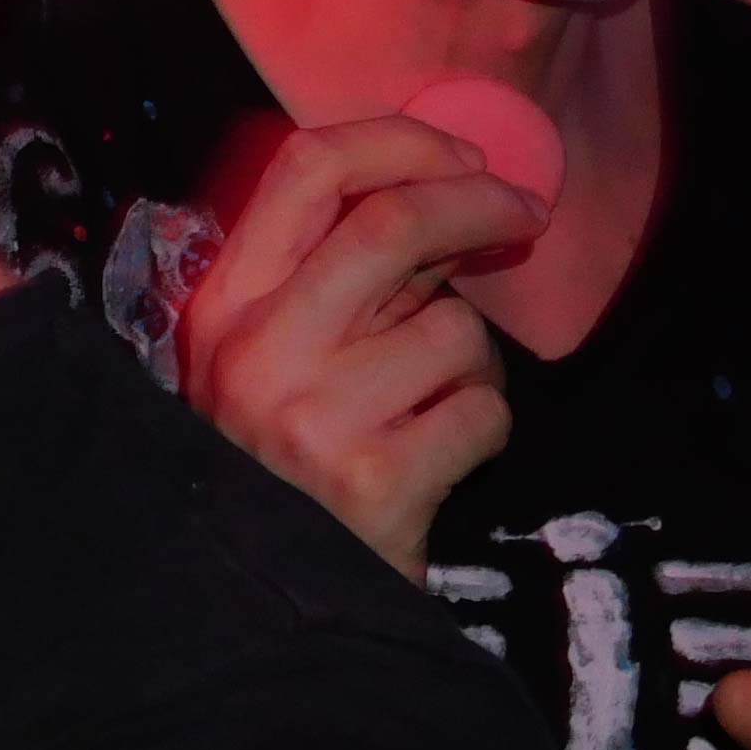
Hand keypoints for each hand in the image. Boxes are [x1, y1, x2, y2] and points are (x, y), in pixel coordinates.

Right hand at [173, 116, 531, 574]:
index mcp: (225, 304)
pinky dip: (484, 426)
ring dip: (474, 358)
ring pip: (454, 329)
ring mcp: (313, 415)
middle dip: (481, 203)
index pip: (306, 167)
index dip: (400, 140)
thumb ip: (336, 278)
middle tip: (526, 214)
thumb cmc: (286, 468)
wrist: (272, 609)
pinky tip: (442, 456)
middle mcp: (258, 348)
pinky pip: (482, 410)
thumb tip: (448, 187)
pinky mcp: (375, 479)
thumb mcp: (273, 359)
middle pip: (394, 223)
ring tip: (436, 400)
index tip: (464, 155)